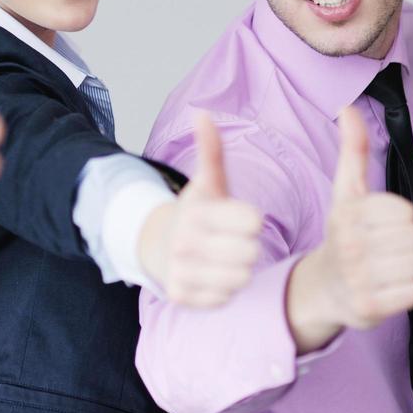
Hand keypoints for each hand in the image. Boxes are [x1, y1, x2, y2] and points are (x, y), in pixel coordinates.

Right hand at [139, 112, 263, 307]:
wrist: (158, 245)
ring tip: (224, 257)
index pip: (253, 222)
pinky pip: (225, 298)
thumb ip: (211, 149)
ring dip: (238, 269)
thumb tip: (203, 113)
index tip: (240, 218)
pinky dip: (223, 290)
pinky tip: (212, 275)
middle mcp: (186, 241)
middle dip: (248, 247)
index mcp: (198, 211)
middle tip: (232, 240)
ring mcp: (181, 270)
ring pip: (241, 278)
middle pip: (252, 253)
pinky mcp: (180, 296)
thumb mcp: (208, 181)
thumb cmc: (197, 212)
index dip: (251, 220)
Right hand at [290, 106, 412, 348]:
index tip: (380, 226)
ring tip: (387, 268)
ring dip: (409, 268)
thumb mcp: (346, 191)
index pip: (406, 212)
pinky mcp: (368, 308)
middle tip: (385, 249)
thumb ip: (353, 149)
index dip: (400, 219)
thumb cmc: (343, 234)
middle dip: (407, 244)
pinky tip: (388, 289)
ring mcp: (357, 279)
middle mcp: (349, 246)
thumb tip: (348, 107)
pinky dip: (407, 293)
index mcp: (347, 214)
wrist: (322, 288)